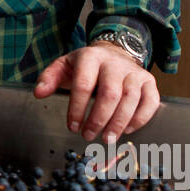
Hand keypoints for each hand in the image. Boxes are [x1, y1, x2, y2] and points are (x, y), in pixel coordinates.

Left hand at [34, 41, 160, 143]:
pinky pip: (150, 101)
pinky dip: (140, 119)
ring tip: (106, 139)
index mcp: (90, 57)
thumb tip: (39, 93)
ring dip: (118, 123)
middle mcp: (114, 63)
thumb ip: (49, 78)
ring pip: (131, 99)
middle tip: (88, 136)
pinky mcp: (149, 81)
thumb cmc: (85, 66)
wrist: (114, 52)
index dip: (78, 108)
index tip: (73, 127)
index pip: (84, 85)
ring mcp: (134, 72)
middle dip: (99, 119)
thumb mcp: (64, 65)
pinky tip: (127, 130)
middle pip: (110, 94)